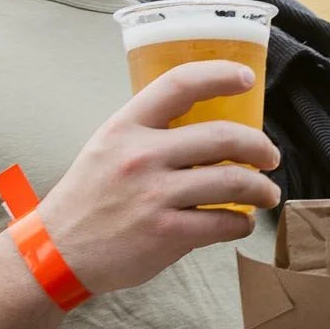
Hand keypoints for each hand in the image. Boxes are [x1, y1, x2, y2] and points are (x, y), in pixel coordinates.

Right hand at [39, 62, 281, 296]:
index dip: (219, 75)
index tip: (247, 79)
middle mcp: (141, 156)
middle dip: (260, 146)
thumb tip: (203, 125)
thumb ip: (148, 133)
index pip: (179, 84)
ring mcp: (154, 196)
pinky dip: (242, 223)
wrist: (59, 253)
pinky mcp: (166, 234)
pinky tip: (241, 222)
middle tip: (270, 156)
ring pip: (233, 182)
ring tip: (268, 193)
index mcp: (126, 127)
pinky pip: (223, 223)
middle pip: (223, 136)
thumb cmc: (88, 199)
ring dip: (262, 188)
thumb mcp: (106, 148)